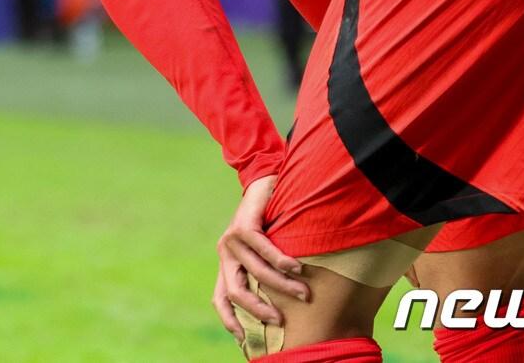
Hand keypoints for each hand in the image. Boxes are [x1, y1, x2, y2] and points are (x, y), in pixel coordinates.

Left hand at [212, 175, 308, 341]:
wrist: (264, 184)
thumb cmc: (271, 223)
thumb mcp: (263, 253)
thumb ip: (266, 274)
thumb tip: (284, 306)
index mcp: (228, 265)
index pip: (221, 298)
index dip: (230, 320)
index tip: (243, 340)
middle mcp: (225, 254)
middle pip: (236, 292)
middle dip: (258, 310)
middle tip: (280, 321)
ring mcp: (231, 240)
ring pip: (257, 272)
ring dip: (282, 285)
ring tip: (303, 292)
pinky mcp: (242, 225)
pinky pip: (262, 248)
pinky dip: (280, 261)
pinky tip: (295, 268)